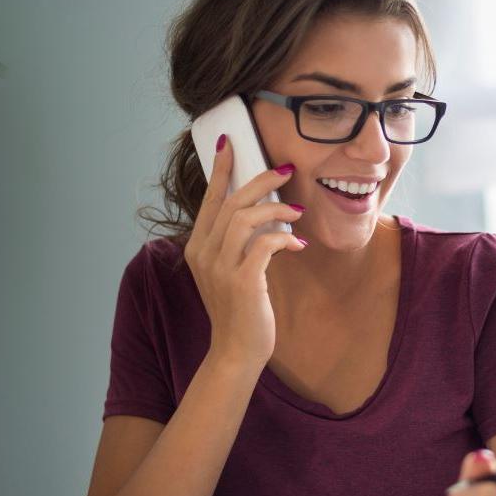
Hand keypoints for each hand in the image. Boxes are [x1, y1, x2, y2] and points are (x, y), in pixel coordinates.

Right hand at [184, 134, 306, 369]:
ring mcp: (220, 268)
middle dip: (261, 180)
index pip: (209, 199)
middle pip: (231, 202)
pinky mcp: (242, 282)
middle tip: (286, 170)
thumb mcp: (231, 272)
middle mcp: (203, 253)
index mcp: (198, 247)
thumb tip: (262, 216)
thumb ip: (238, 245)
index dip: (220, 170)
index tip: (231, 143)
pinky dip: (284, 238)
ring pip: (245, 218)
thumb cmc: (240, 311)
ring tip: (297, 212)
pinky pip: (264, 245)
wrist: (236, 351)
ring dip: (276, 209)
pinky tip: (297, 243)